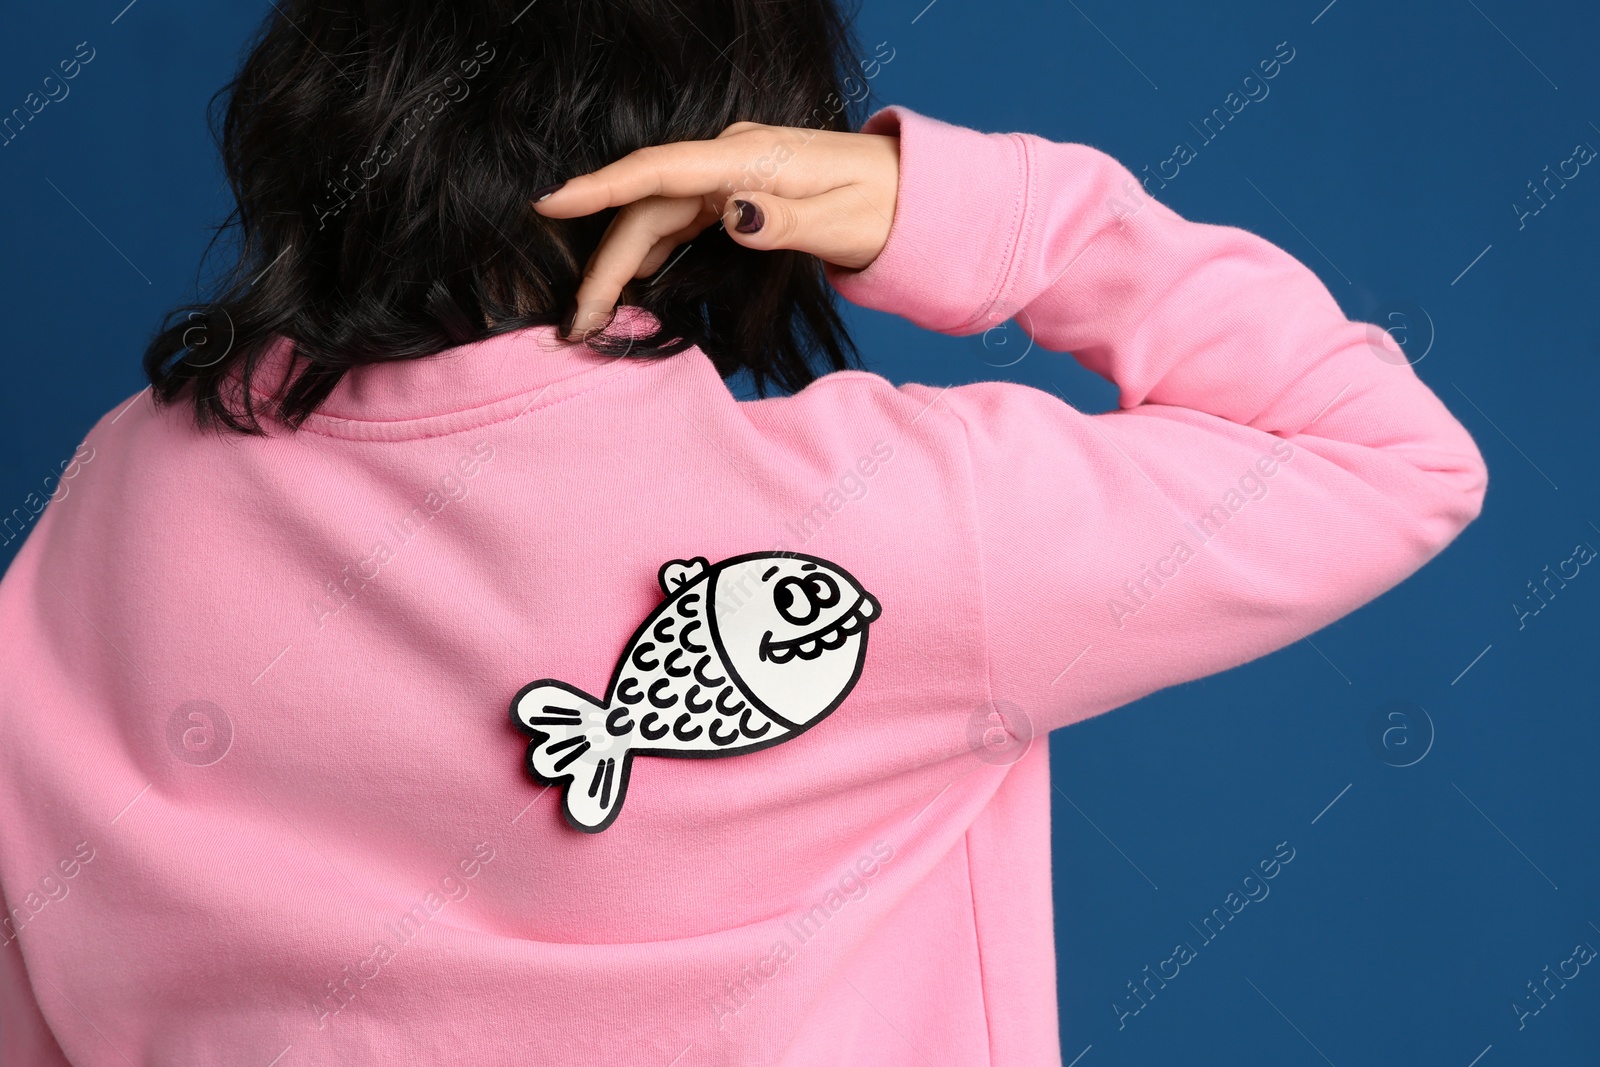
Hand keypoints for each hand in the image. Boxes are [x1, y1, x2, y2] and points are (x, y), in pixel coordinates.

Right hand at [533, 122, 899, 336]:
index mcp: (749, 159)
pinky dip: (647, 255)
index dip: (601, 188)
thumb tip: (732, 215)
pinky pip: (675, 222)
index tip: (550, 204)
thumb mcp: (842, 222)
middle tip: (580, 320)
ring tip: (593, 316)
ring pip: (654, 218)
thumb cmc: (883, 208)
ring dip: (620, 265)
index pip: (660, 172)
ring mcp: (728, 174)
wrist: (913, 193)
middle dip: (606, 263)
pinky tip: (629, 288)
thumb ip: (786, 222)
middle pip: (646, 208)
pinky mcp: (732, 192)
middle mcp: (729, 159)